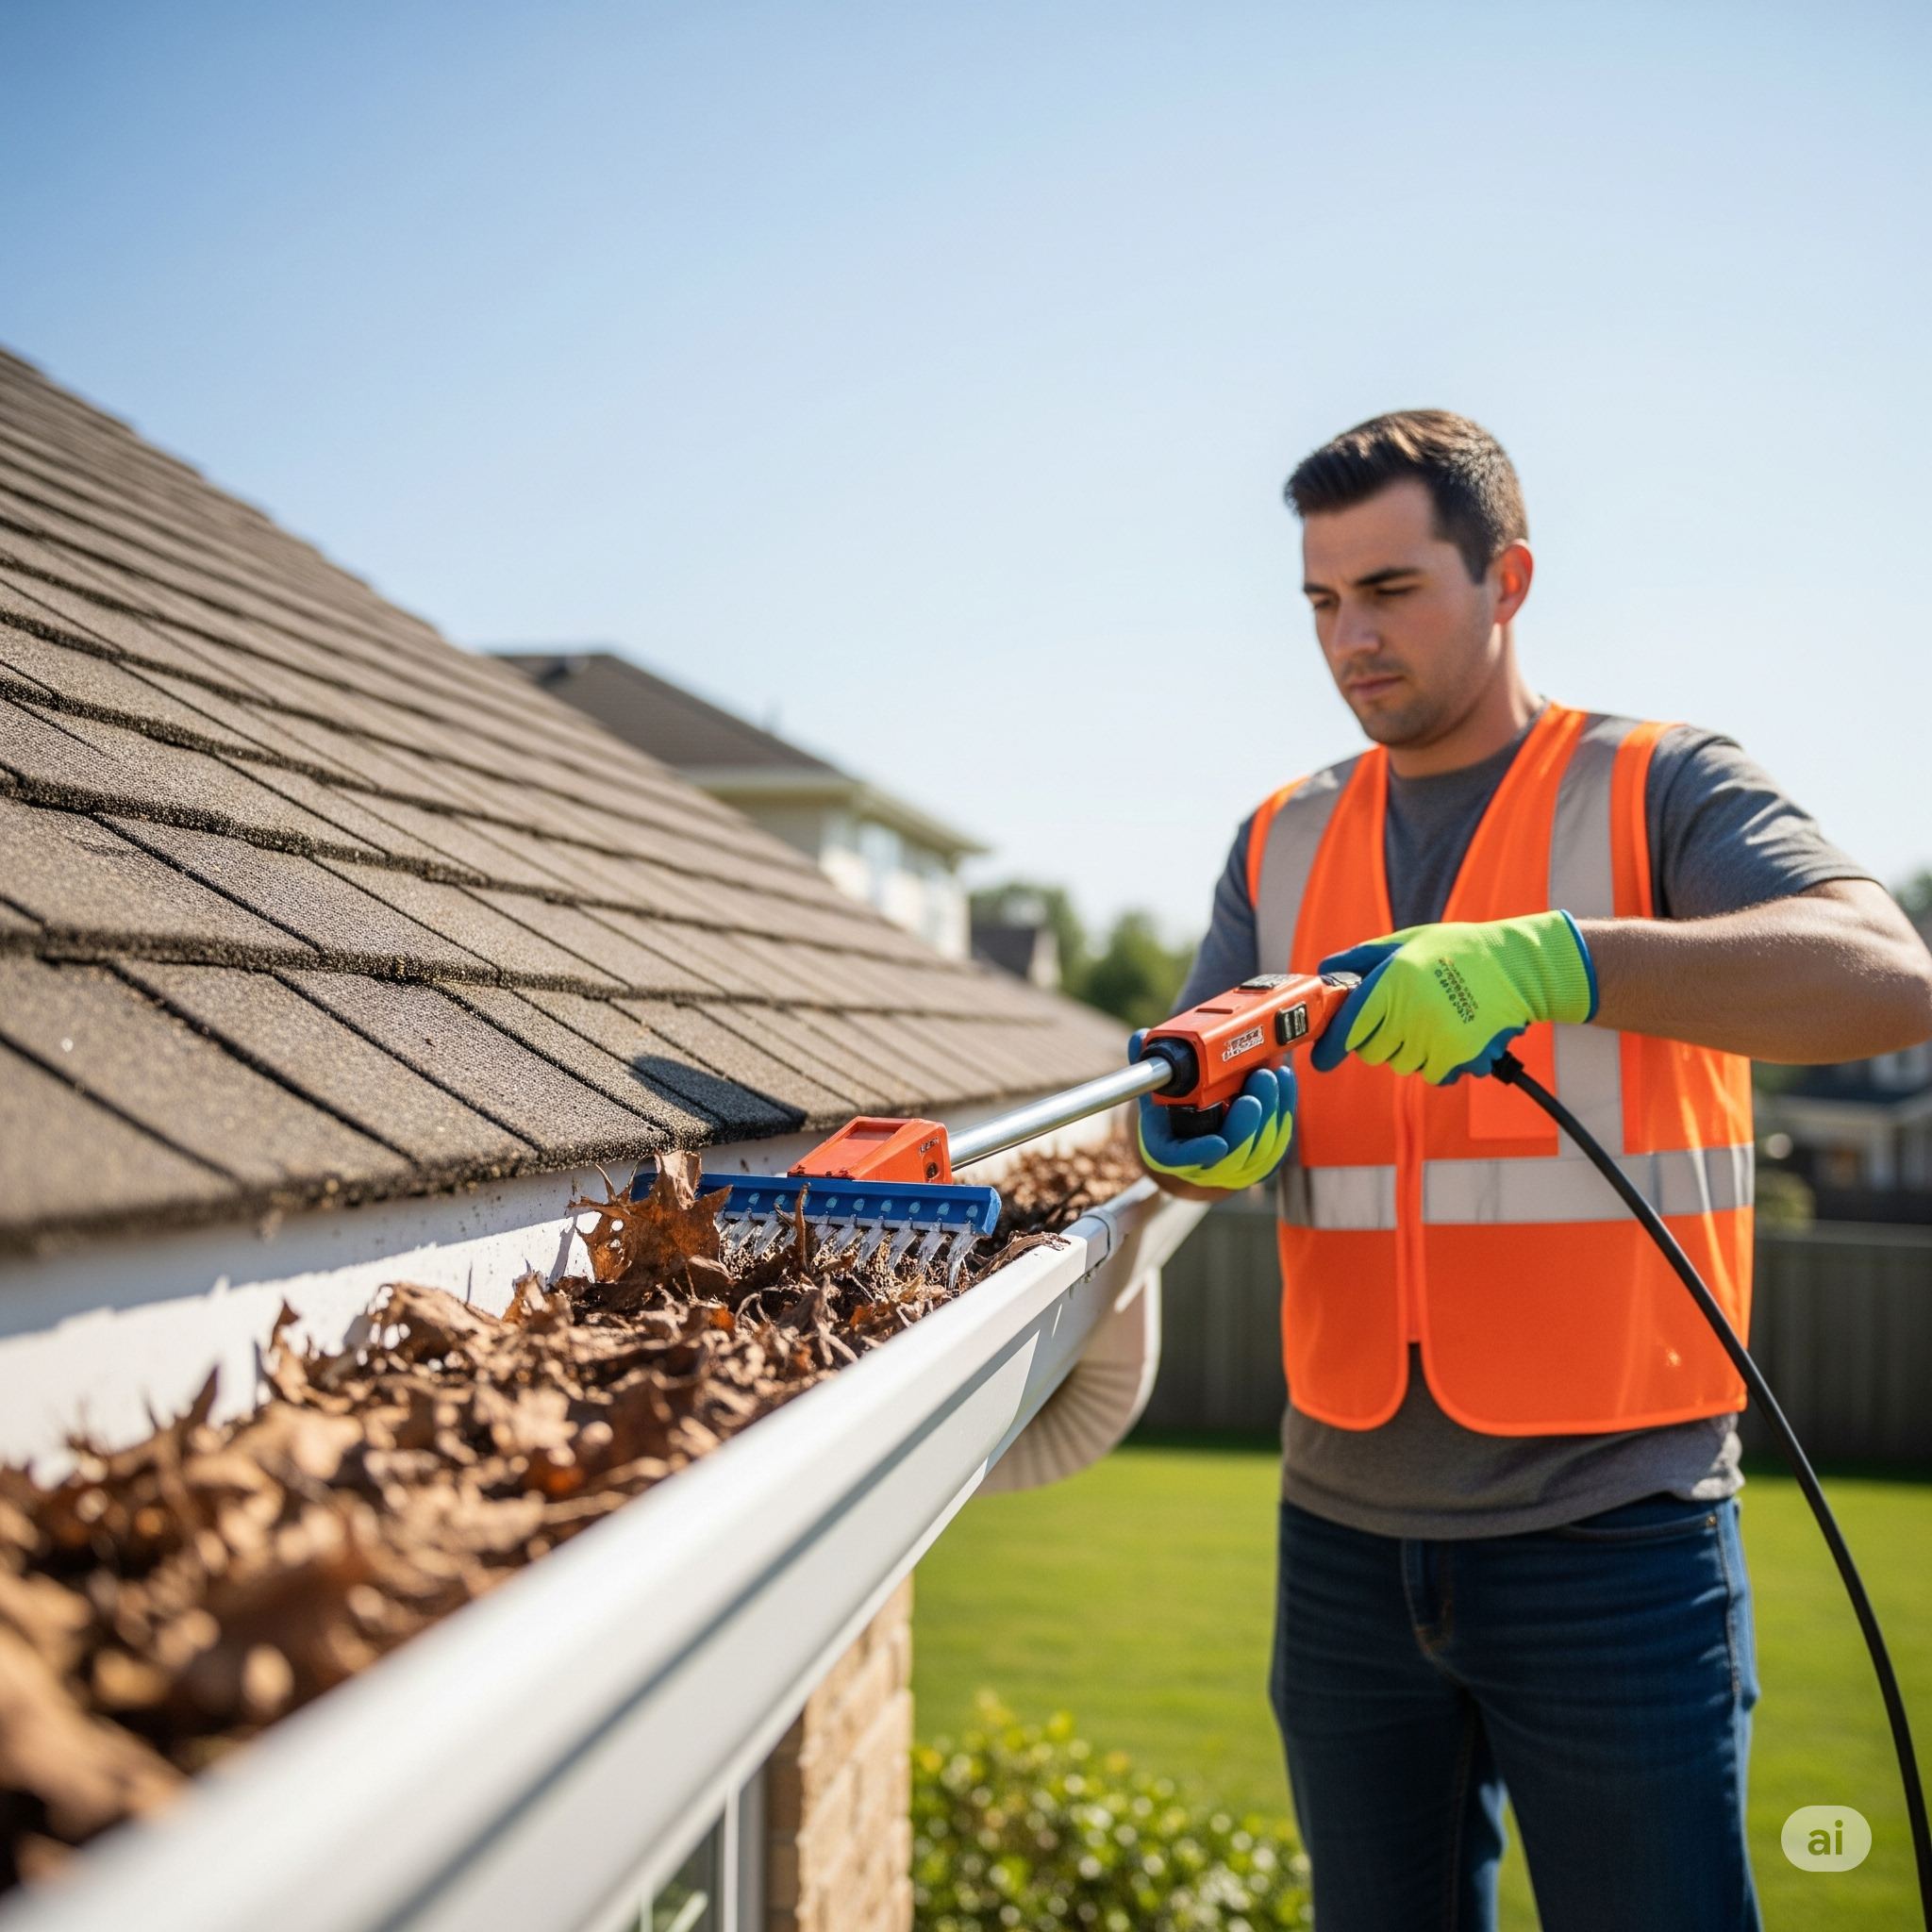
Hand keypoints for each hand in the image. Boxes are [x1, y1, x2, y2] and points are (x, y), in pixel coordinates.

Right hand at [1131, 1032, 1295, 1188]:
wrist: (1197, 1123)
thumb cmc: (1173, 1108)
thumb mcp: (1157, 1085)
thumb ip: (1150, 1062)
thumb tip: (1140, 1038)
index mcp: (1168, 1150)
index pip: (1178, 1160)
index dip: (1199, 1154)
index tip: (1219, 1142)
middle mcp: (1201, 1165)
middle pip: (1231, 1156)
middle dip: (1248, 1122)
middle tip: (1257, 1082)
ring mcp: (1233, 1166)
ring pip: (1260, 1150)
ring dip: (1272, 1111)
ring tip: (1270, 1075)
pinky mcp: (1260, 1160)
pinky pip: (1278, 1142)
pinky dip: (1284, 1110)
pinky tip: (1283, 1081)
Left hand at [1310, 911, 1597, 1084]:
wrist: (1516, 968)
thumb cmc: (1458, 950)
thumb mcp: (1406, 941)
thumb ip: (1362, 959)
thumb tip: (1325, 972)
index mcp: (1391, 984)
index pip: (1347, 1029)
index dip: (1330, 1047)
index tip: (1321, 1059)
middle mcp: (1410, 1015)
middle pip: (1371, 1052)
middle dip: (1377, 1038)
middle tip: (1399, 1016)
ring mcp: (1436, 1040)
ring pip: (1402, 1064)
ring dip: (1409, 1049)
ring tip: (1432, 1018)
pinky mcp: (1460, 1058)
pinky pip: (1433, 1074)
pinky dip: (1437, 1061)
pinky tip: (1449, 1034)